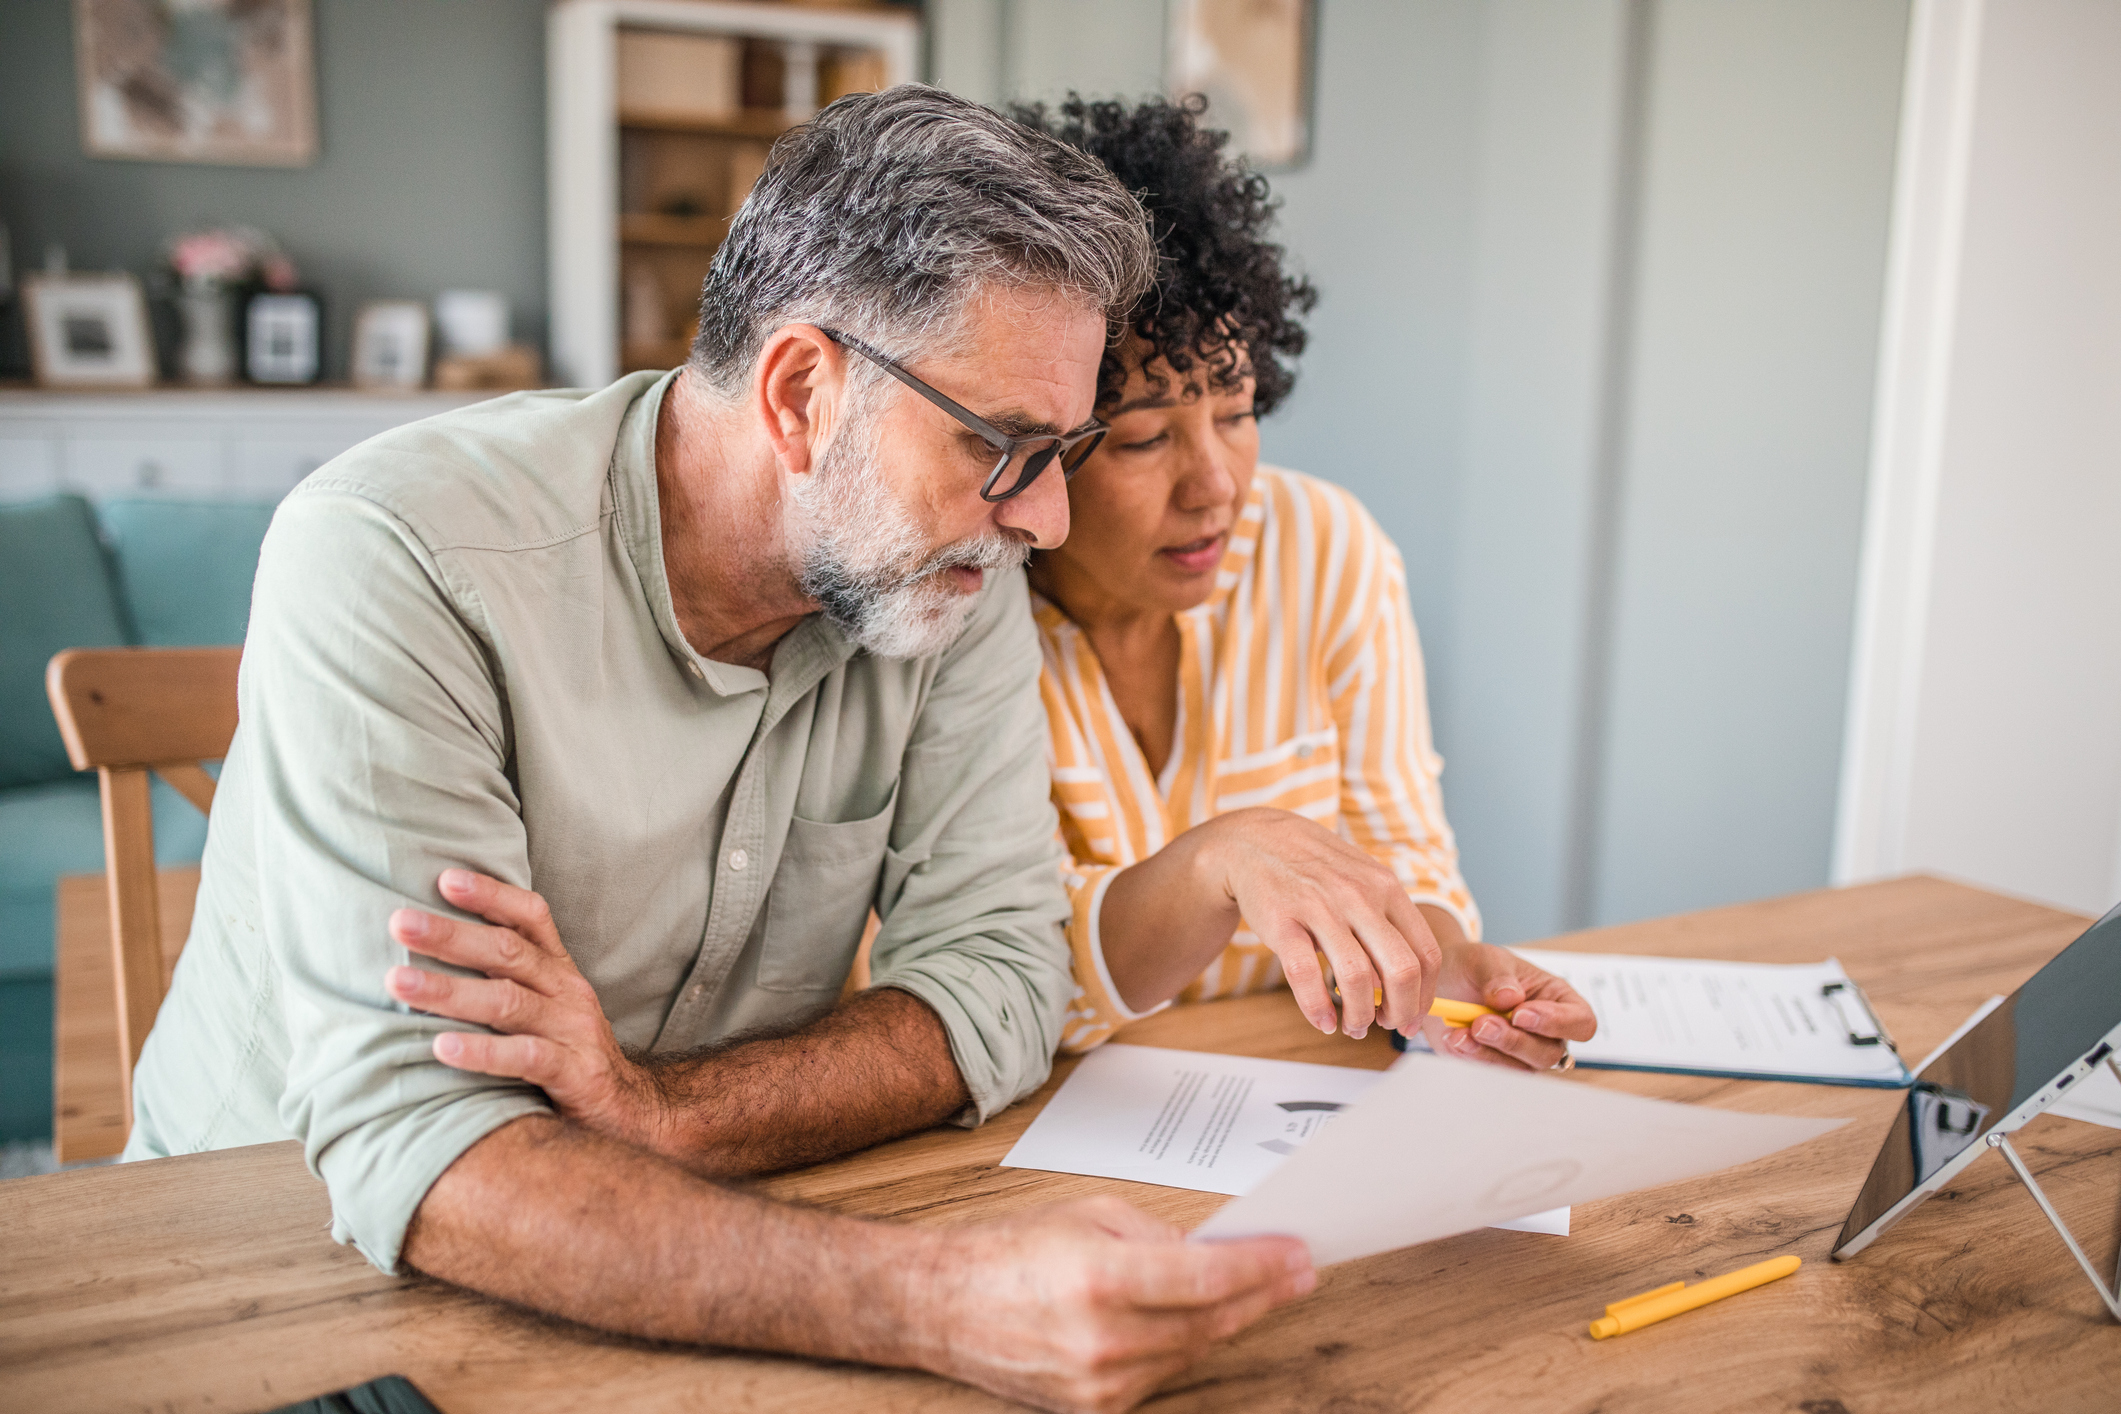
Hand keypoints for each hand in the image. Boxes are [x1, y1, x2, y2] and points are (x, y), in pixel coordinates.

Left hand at [385, 869, 664, 1150]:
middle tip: (399, 921)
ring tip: (398, 982)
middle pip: (508, 952)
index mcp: (559, 969)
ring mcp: (573, 1031)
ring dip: (450, 990)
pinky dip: (482, 1051)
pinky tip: (441, 1047)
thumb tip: (425, 952)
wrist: (628, 1110)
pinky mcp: (575, 1074)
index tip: (444, 878)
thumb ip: (504, 979)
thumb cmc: (567, 1053)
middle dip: (451, 934)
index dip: (491, 894)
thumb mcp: (545, 1007)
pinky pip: (525, 1057)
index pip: (530, 917)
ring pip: (508, 1000)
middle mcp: (568, 992)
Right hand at [918, 1196, 1314, 1413]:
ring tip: (1259, 1289)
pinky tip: (1203, 1320)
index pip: (1207, 1278)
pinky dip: (1186, 1346)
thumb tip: (1217, 1254)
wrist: (943, 1306)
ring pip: (1193, 1352)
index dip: (1261, 1266)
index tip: (1298, 1254)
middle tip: (1298, 1272)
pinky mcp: (1094, 1408)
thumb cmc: (1011, 1251)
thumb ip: (1159, 1236)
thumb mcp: (1089, 1215)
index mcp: (1099, 1277)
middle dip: (1263, 1294)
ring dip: (1230, 1321)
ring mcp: (1099, 1383)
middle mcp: (1102, 1339)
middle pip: (1211, 1323)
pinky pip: (1162, 1374)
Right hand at [1192, 808, 1441, 1038]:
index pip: (1426, 952)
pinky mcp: (1282, 921)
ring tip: (1354, 1027)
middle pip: (1400, 970)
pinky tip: (1323, 1021)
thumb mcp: (1363, 882)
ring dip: (1359, 1015)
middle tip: (1390, 1026)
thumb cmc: (1316, 870)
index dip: (1425, 995)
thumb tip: (1406, 984)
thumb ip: (1387, 924)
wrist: (1256, 842)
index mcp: (1386, 888)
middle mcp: (1359, 896)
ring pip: (1356, 978)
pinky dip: (1317, 1008)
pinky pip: (1305, 975)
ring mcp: (1320, 907)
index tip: (1414, 1016)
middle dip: (1400, 1012)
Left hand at [1421, 942, 1597, 1070]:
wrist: (1444, 981)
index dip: (1557, 1023)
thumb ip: (1498, 976)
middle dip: (1514, 1041)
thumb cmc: (1476, 967)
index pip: (1581, 1022)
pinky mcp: (1495, 1063)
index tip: (1520, 1013)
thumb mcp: (1486, 959)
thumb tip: (1510, 998)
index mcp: (1557, 999)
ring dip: (1490, 1053)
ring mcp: (1522, 1052)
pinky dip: (1471, 1057)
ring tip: (1462, 1032)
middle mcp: (1546, 1031)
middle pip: (1550, 1053)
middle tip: (1482, 1023)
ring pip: (1521, 1069)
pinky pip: (1492, 1072)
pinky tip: (1454, 1037)